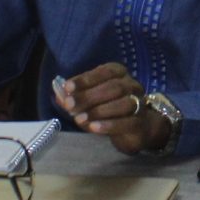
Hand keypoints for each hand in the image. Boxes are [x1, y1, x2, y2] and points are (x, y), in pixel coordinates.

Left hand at [55, 63, 172, 153]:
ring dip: (98, 111)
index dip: (86, 79)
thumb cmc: (109, 107)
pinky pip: (127, 122)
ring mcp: (139, 103)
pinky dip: (109, 125)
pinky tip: (94, 128)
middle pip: (113, 87)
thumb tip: (58, 93)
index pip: (105, 72)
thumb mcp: (90, 99)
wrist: (137, 127)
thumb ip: (75, 96)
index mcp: (119, 74)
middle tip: (70, 106)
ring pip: (122, 103)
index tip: (68, 87)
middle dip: (89, 96)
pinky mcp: (140, 122)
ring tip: (79, 119)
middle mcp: (132, 85)